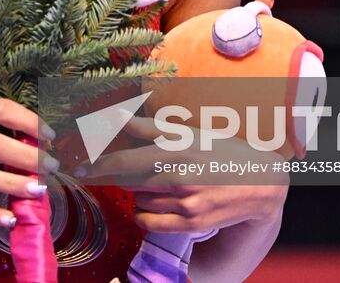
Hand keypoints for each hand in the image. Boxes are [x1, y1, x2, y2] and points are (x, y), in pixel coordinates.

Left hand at [78, 117, 287, 235]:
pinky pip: (151, 223)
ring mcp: (186, 204)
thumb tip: (117, 115)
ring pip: (140, 201)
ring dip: (136, 193)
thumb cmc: (222, 150)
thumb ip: (149, 127)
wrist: (261, 183)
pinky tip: (150, 204)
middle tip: (100, 172)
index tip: (78, 168)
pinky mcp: (192, 224)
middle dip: (112, 178)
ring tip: (152, 182)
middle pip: (129, 183)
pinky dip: (144, 214)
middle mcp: (180, 178)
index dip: (97, 165)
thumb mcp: (188, 133)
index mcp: (177, 150)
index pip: (125, 161)